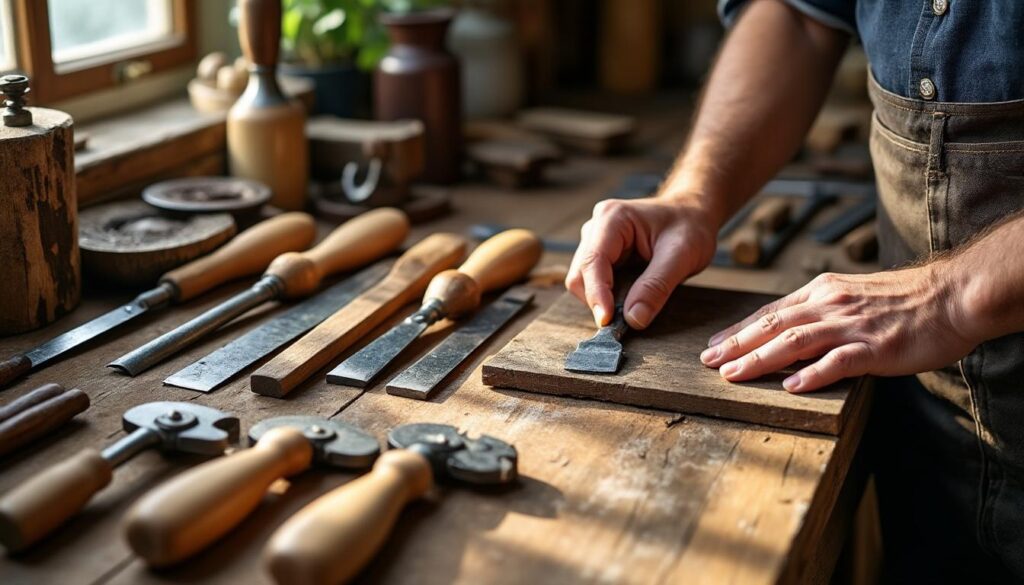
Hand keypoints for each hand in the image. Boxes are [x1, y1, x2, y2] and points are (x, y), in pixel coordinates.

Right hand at [565, 197, 717, 328]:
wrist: (693, 214)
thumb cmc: (690, 226)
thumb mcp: (682, 255)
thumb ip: (657, 286)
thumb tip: (633, 319)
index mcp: (613, 219)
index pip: (593, 261)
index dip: (597, 294)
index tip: (607, 321)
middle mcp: (596, 228)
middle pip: (580, 274)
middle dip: (598, 300)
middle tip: (623, 322)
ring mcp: (596, 242)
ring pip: (583, 281)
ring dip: (602, 300)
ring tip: (631, 308)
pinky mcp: (601, 256)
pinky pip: (594, 283)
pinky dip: (607, 297)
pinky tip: (628, 300)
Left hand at [699, 265, 974, 392]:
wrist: (952, 296)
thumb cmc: (904, 301)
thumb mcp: (852, 296)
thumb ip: (821, 311)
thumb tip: (789, 329)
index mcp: (822, 292)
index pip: (771, 312)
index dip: (739, 330)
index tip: (713, 345)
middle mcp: (831, 305)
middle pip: (773, 325)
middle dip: (737, 344)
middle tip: (708, 361)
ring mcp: (852, 326)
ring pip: (796, 341)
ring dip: (760, 358)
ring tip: (734, 374)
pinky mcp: (875, 347)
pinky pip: (838, 362)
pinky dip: (812, 374)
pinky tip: (791, 386)